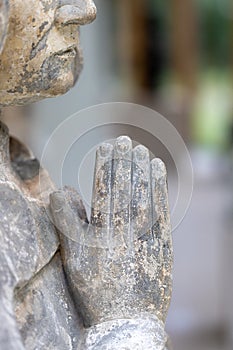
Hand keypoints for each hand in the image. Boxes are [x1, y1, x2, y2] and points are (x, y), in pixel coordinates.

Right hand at [50, 136, 172, 327]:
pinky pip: (161, 207)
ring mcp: (147, 234)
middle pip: (125, 186)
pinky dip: (159, 186)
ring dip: (143, 168)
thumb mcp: (73, 258)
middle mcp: (125, 228)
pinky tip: (158, 170)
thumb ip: (66, 222)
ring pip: (144, 192)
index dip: (106, 164)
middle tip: (125, 139)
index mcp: (101, 230)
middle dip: (125, 160)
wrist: (127, 320)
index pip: (104, 188)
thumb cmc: (95, 288)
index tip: (107, 145)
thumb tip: (63, 189)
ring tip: (141, 150)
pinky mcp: (163, 241)